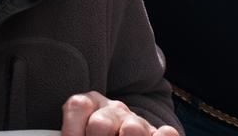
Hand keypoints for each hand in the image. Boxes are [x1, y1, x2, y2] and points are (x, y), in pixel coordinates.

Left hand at [61, 92, 178, 135]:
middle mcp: (113, 109)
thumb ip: (73, 134)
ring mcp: (136, 121)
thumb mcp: (80, 131)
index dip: (71, 130)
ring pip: (133, 129)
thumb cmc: (95, 135)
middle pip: (100, 124)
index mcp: (89, 104)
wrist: (123, 131)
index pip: (77, 106)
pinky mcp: (158, 132)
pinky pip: (165, 133)